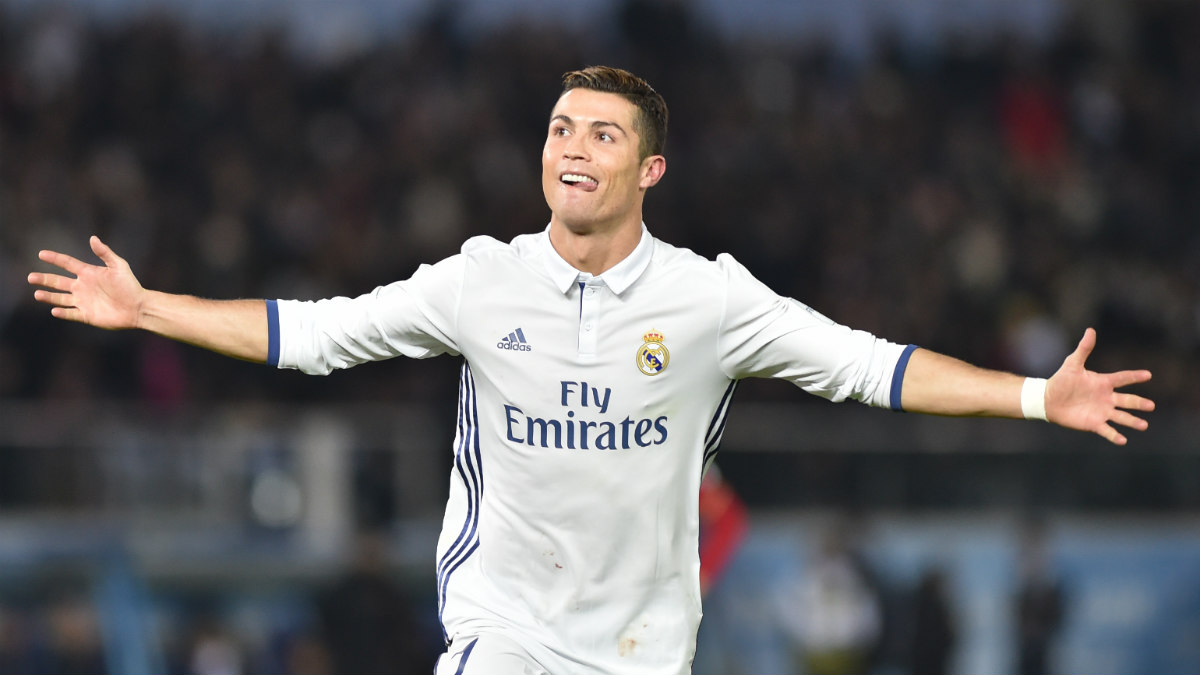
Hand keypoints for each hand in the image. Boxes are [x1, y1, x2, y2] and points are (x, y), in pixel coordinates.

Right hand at [27, 236, 144, 329]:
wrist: (139, 307)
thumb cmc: (130, 285)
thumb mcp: (119, 266)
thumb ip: (105, 253)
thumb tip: (93, 238)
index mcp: (89, 273)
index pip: (68, 264)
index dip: (55, 258)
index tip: (41, 254)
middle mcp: (83, 287)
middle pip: (58, 282)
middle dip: (44, 279)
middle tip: (30, 277)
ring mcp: (84, 301)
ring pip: (61, 298)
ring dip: (48, 296)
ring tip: (37, 294)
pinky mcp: (87, 315)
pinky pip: (71, 314)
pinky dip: (62, 313)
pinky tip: (54, 310)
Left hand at [1045, 328, 1153, 444]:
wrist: (1048, 400)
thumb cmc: (1061, 380)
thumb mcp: (1072, 364)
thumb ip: (1083, 349)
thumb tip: (1090, 330)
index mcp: (1103, 383)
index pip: (1122, 378)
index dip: (1134, 376)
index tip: (1148, 374)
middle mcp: (1106, 398)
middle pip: (1127, 400)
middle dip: (1139, 403)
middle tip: (1151, 406)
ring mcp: (1102, 411)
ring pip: (1121, 417)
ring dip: (1132, 421)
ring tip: (1143, 425)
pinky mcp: (1094, 423)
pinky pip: (1107, 430)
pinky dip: (1115, 436)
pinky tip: (1123, 440)